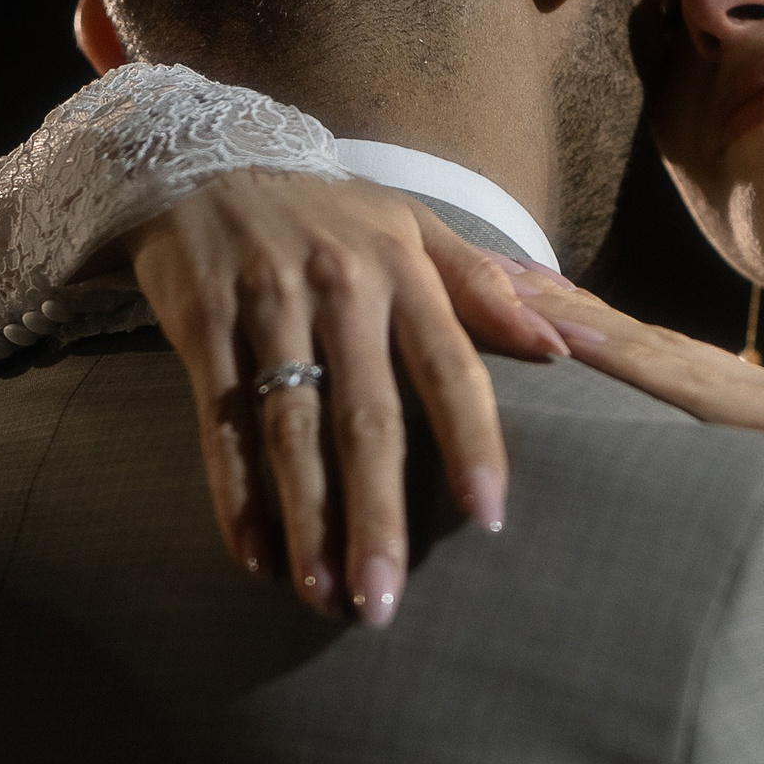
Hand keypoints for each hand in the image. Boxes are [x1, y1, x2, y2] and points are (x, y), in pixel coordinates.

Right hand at [125, 174, 569, 625]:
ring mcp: (265, 303)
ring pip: (291, 430)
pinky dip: (235, 494)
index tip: (487, 519)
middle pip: (366, 420)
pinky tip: (255, 556)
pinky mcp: (202, 322)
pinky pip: (221, 422)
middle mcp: (336, 285)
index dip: (471, 443)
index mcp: (401, 267)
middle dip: (377, 518)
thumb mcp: (410, 226)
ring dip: (306, 522)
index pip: (449, 367)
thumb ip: (483, 286)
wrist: (202, 159)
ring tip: (322, 595)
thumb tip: (561, 345)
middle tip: (385, 604)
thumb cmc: (329, 214)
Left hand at [501, 269, 763, 512]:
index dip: (583, 324)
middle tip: (470, 267)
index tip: (518, 295)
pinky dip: (626, 359)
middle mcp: (742, 392)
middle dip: (551, 306)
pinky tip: (572, 336)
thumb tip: (732, 489)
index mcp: (746, 406)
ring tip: (501, 289)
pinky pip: (684, 387)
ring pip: (644, 351)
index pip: (649, 357)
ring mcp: (757, 402)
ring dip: (570, 319)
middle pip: (628, 340)